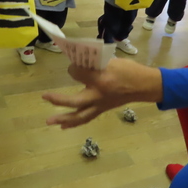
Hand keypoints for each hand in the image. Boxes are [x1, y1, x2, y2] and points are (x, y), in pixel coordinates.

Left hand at [42, 59, 162, 128]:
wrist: (143, 86)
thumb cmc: (129, 70)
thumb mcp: (111, 61)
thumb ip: (93, 63)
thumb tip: (77, 63)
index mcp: (101, 79)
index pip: (79, 73)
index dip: (73, 67)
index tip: (72, 63)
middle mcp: (99, 94)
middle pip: (75, 101)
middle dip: (59, 100)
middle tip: (44, 97)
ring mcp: (100, 104)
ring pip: (79, 115)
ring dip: (63, 119)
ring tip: (49, 121)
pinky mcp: (102, 109)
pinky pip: (86, 118)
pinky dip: (74, 122)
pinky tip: (64, 126)